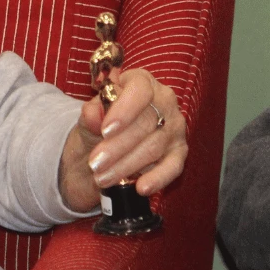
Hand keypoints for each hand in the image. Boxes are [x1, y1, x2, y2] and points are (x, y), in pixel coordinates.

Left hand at [58, 67, 187, 213]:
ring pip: (153, 147)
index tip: (105, 130)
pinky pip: (173, 167)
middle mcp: (164, 101)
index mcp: (141, 81)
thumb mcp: (89, 114)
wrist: (105, 143)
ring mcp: (175, 127)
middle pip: (145, 124)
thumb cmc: (99, 121)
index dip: (124, 110)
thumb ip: (90, 112)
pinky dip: (157, 178)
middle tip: (95, 163)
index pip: (139, 90)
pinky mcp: (180, 151)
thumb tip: (93, 114)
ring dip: (126, 165)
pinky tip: (141, 187)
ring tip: (102, 177)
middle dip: (117, 147)